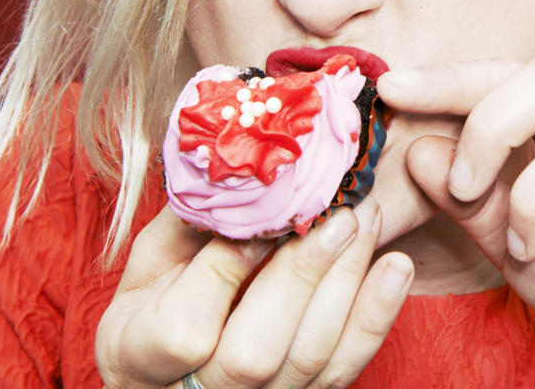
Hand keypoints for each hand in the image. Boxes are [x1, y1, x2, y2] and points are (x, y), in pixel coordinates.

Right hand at [95, 197, 413, 388]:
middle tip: (339, 213)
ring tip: (367, 218)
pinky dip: (376, 316)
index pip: (185, 330)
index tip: (264, 214)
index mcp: (138, 358)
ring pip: (308, 360)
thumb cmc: (156, 306)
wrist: (173, 375)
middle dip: (302, 275)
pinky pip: (344, 368)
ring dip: (346, 283)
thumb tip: (234, 166)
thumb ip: (187, 225)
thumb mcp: (148, 265)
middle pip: (254, 353)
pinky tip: (395, 266)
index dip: (226, 271)